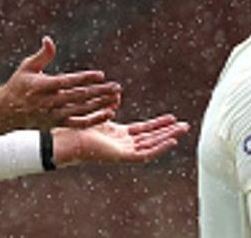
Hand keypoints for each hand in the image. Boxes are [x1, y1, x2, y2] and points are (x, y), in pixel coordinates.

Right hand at [0, 37, 120, 130]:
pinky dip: (95, 120)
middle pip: (79, 96)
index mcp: (43, 86)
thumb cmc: (18, 85)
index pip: (68, 82)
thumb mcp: (27, 67)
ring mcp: (54, 115)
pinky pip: (80, 123)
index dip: (84, 78)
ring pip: (82, 110)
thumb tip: (49, 39)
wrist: (7, 112)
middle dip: (99, 91)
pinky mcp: (58, 124)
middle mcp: (50, 102)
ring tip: (116, 97)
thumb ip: (42, 55)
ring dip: (100, 104)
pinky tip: (108, 113)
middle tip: (117, 86)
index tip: (101, 74)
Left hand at [55, 114, 189, 166]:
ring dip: (168, 137)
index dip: (158, 124)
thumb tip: (117, 93)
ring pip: (152, 146)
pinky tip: (171, 141)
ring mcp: (124, 152)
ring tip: (183, 129)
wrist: (65, 139)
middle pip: (151, 138)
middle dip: (168, 131)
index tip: (172, 117)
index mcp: (117, 136)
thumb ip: (108, 104)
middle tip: (186, 125)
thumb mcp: (95, 112)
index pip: (143, 131)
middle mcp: (123, 145)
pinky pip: (146, 154)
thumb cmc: (74, 128)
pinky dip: (159, 148)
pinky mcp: (123, 158)